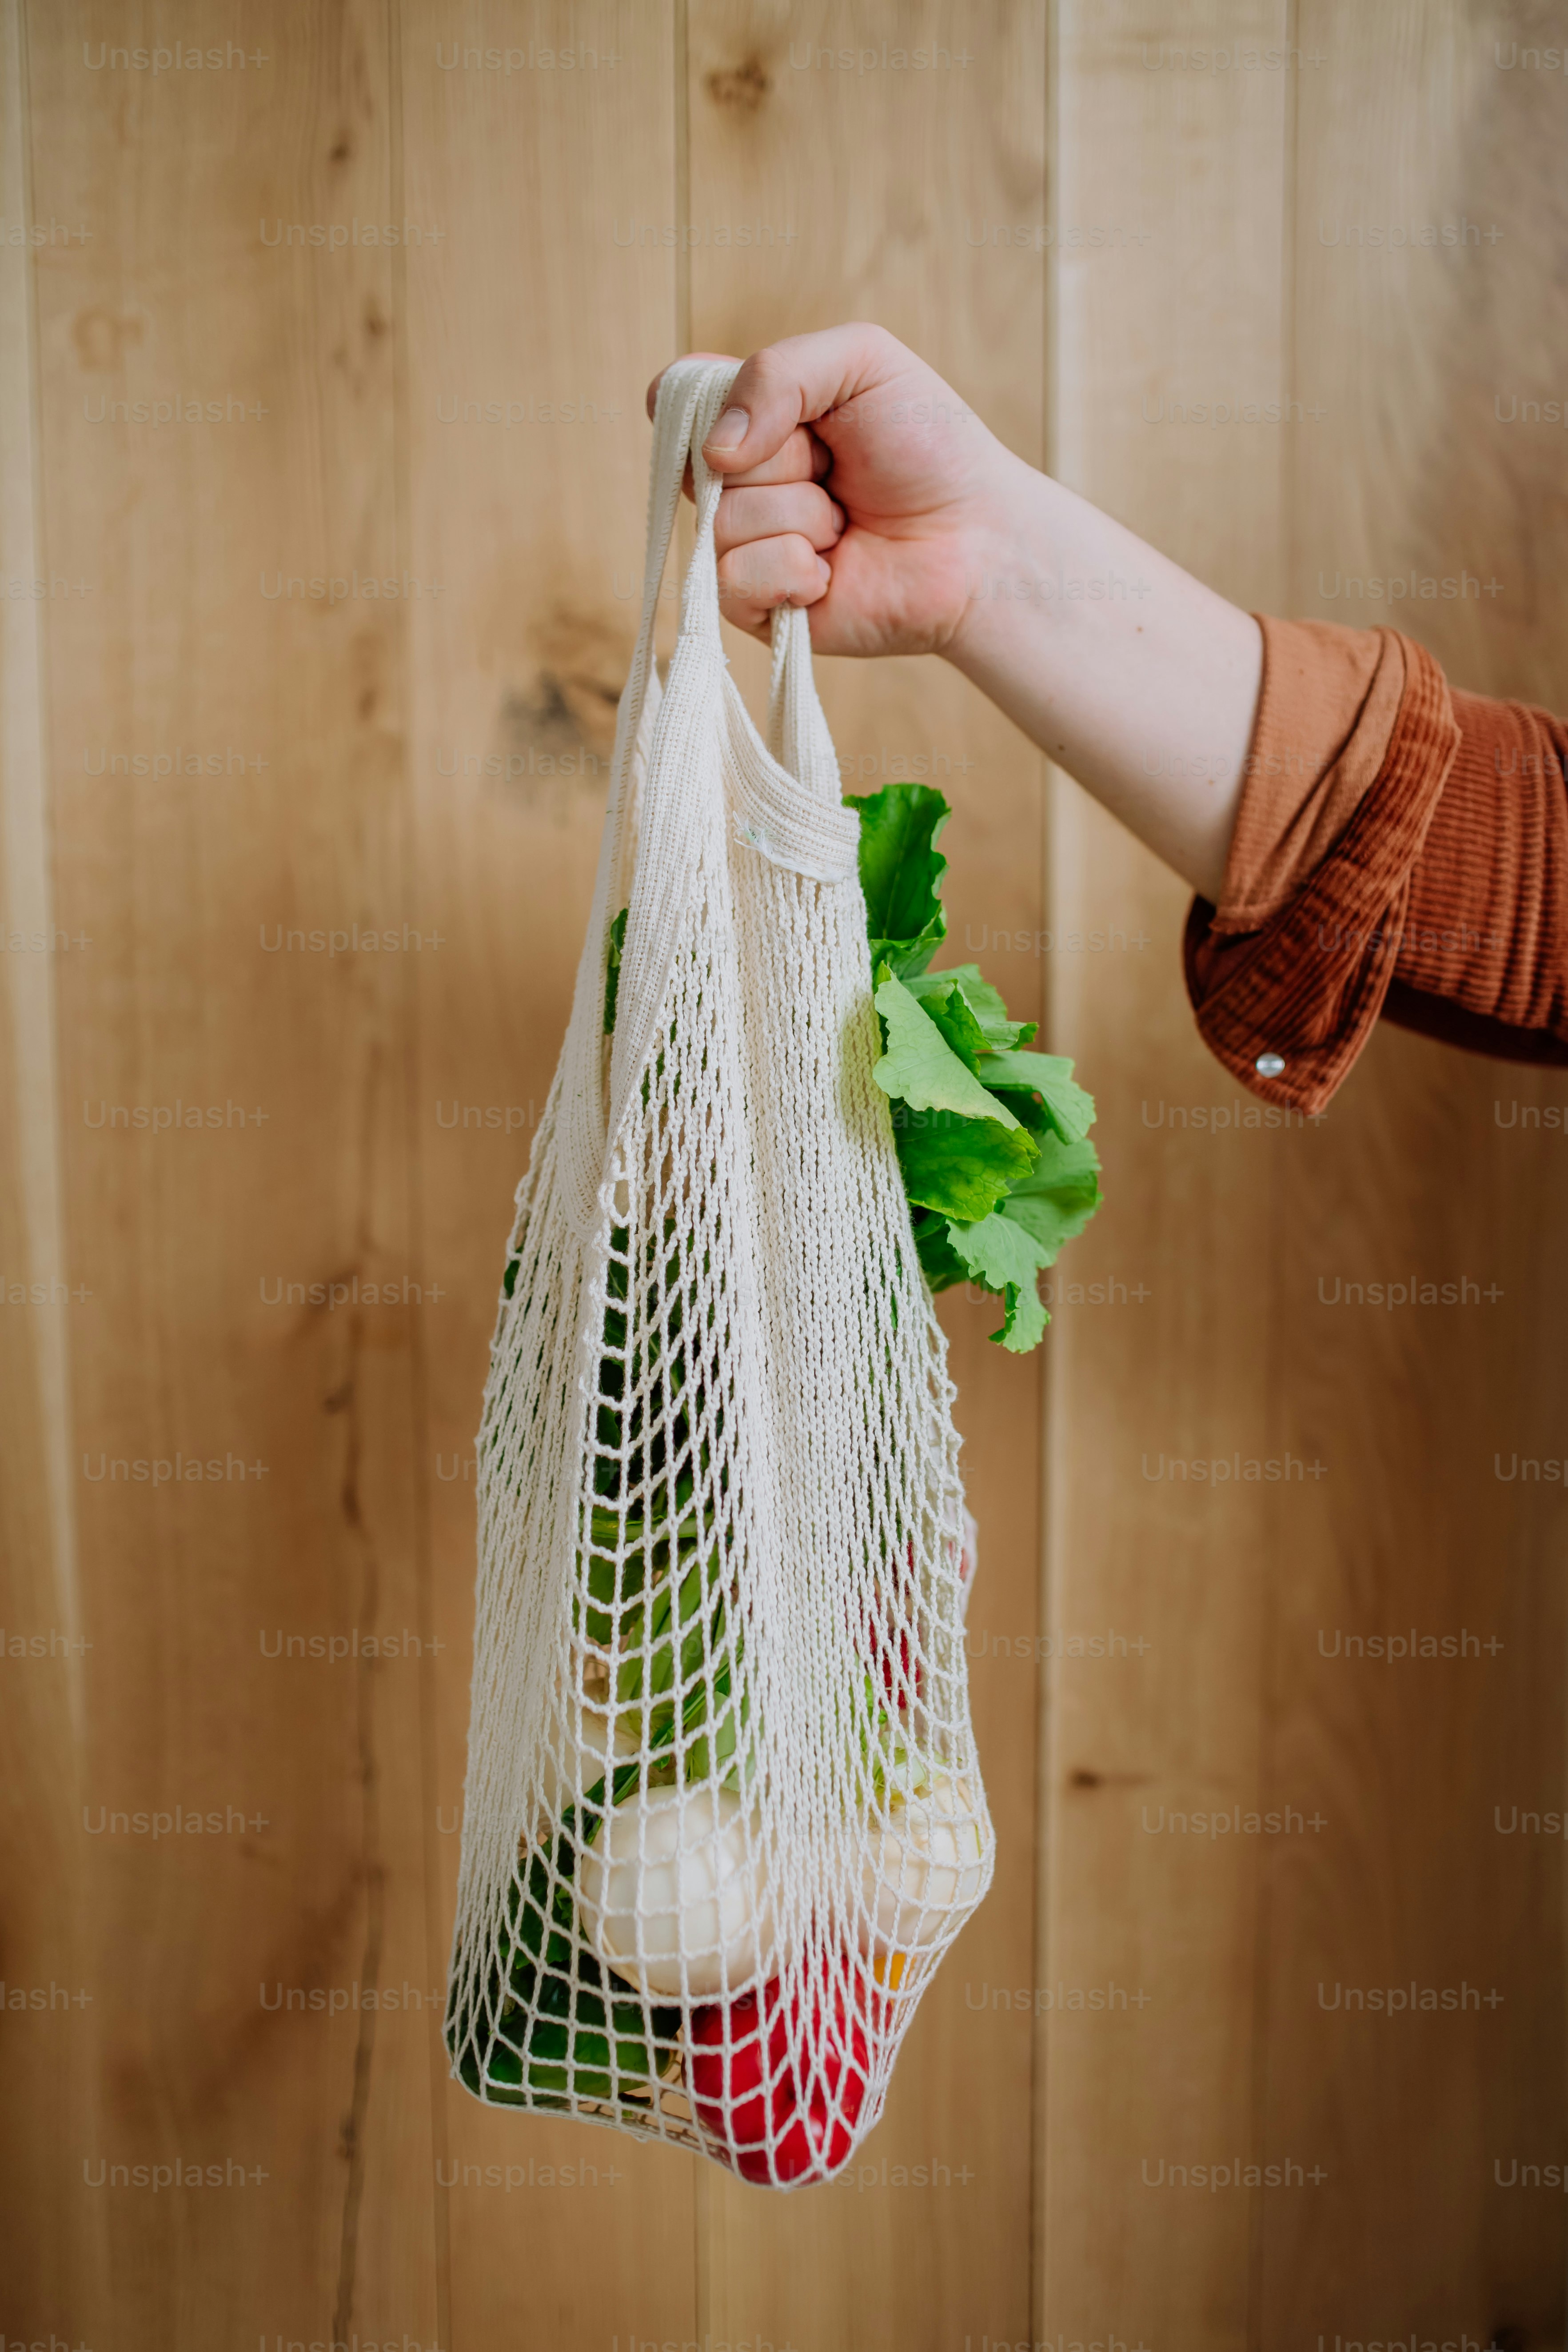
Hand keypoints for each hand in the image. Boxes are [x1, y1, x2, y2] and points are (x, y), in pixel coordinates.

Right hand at [646, 323, 1018, 657]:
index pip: (680, 399)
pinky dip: (792, 568)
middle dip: (785, 456)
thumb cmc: (929, 446)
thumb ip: (776, 373)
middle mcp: (739, 483)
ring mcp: (746, 546)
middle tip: (838, 468)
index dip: (710, 404)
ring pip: (720, 521)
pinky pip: (732, 579)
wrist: (977, 536)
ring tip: (845, 522)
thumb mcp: (861, 362)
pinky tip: (833, 570)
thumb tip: (714, 452)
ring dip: (801, 514)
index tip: (777, 409)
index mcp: (755, 417)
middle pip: (700, 460)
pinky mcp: (760, 608)